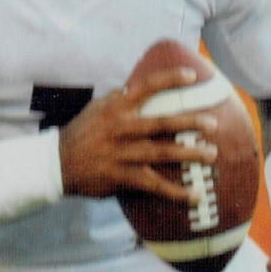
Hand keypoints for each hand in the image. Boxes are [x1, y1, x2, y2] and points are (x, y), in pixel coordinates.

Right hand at [59, 68, 218, 202]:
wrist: (57, 164)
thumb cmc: (81, 133)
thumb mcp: (96, 108)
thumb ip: (117, 98)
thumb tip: (135, 86)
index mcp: (116, 107)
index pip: (146, 87)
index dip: (169, 79)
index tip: (192, 76)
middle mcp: (121, 128)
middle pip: (161, 123)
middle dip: (189, 123)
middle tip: (212, 124)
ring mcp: (122, 153)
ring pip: (162, 153)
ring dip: (189, 154)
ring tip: (211, 154)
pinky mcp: (121, 177)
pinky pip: (154, 185)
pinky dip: (176, 192)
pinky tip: (195, 195)